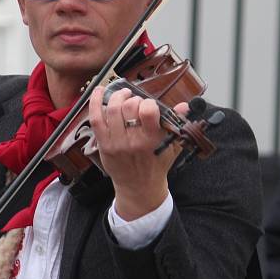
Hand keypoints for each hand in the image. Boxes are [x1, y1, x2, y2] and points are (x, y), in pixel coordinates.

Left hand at [89, 86, 187, 220]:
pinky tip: (99, 91)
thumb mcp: (172, 146)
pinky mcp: (103, 144)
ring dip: (117, 97)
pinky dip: (96, 102)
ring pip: (113, 110)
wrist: (139, 187)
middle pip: (129, 107)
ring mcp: (116, 143)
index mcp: (152, 140)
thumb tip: (184, 105)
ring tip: (123, 96)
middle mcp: (133, 141)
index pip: (148, 111)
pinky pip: (96, 119)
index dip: (148, 102)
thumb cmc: (156, 165)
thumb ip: (177, 124)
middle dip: (133, 99)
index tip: (149, 105)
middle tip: (136, 102)